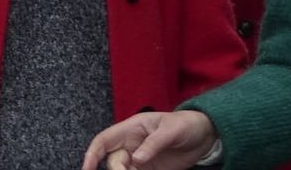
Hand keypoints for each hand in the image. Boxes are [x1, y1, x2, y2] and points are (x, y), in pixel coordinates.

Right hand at [82, 111, 217, 169]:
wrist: (204, 136)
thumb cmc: (186, 125)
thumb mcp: (171, 130)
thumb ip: (154, 143)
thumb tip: (137, 159)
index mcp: (132, 128)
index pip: (105, 140)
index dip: (93, 153)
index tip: (87, 168)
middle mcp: (132, 144)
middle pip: (113, 161)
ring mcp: (140, 159)